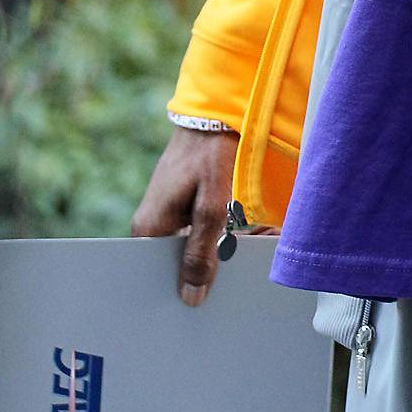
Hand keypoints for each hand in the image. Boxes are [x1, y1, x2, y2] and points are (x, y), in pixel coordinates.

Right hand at [131, 126, 239, 307]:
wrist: (214, 113)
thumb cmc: (210, 154)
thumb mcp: (210, 205)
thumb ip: (201, 251)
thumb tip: (191, 297)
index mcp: (149, 229)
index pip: (161, 276)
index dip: (188, 287)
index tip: (215, 298)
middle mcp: (154, 224)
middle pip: (182, 262)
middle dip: (216, 266)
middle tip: (249, 264)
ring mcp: (169, 212)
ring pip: (198, 245)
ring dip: (229, 246)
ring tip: (262, 238)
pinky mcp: (186, 202)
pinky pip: (205, 228)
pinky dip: (229, 230)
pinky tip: (256, 229)